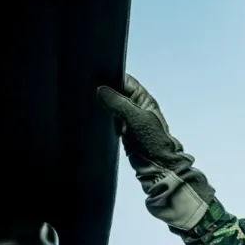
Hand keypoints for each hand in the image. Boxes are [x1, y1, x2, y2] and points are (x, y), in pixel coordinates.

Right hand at [97, 74, 213, 230]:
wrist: (158, 169)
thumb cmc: (154, 143)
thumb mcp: (136, 119)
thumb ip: (119, 103)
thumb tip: (101, 90)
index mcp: (144, 99)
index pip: (126, 81)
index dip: (112, 76)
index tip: (94, 75)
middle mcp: (137, 108)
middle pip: (117, 92)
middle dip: (104, 90)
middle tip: (86, 88)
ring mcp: (129, 120)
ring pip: (112, 106)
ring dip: (102, 104)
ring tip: (86, 100)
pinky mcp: (122, 133)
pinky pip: (110, 120)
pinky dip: (102, 117)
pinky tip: (92, 116)